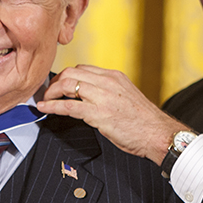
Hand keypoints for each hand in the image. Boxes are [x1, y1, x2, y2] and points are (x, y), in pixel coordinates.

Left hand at [36, 65, 182, 163]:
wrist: (158, 133)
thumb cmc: (144, 121)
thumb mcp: (126, 97)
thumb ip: (109, 92)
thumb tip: (91, 97)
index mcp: (114, 76)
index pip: (82, 68)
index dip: (66, 76)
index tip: (59, 85)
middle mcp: (107, 82)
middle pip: (71, 72)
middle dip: (55, 82)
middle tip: (49, 93)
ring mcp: (102, 96)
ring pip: (67, 84)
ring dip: (51, 93)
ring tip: (45, 100)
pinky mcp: (98, 113)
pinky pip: (68, 106)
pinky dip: (52, 106)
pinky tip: (44, 108)